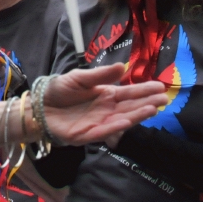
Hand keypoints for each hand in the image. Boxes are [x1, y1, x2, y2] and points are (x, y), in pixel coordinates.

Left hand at [41, 63, 167, 145]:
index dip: (144, 90)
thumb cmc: (59, 90)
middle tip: (164, 99)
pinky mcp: (87, 135)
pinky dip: (114, 127)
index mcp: (106, 95)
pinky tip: (127, 121)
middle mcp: (106, 110)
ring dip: (136, 116)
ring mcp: (98, 123)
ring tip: (152, 109)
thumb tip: (122, 67)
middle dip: (147, 103)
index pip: (129, 93)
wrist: (38, 106)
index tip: (161, 87)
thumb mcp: (79, 78)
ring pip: (121, 120)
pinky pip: (103, 131)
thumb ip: (100, 75)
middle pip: (130, 107)